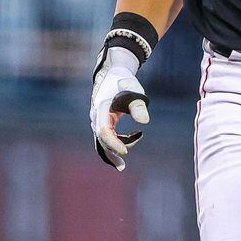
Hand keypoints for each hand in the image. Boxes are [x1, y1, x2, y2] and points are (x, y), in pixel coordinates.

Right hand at [90, 46, 149, 171]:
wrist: (115, 74)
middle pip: (101, 138)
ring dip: (112, 151)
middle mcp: (97, 115)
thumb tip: (144, 122)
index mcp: (102, 107)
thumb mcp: (134, 89)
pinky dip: (114, 144)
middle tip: (122, 166)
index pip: (103, 129)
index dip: (113, 142)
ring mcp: (98, 119)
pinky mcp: (103, 122)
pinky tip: (127, 148)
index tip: (125, 151)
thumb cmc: (125, 82)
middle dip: (112, 151)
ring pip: (102, 140)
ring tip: (122, 165)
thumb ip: (139, 105)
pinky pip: (106, 137)